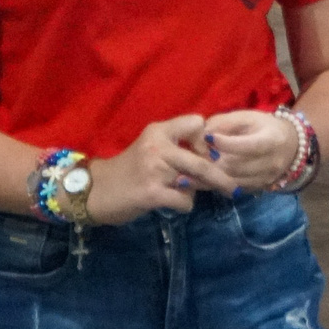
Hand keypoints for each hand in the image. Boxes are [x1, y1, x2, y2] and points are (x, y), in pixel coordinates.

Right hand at [89, 115, 235, 224]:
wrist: (96, 190)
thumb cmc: (127, 170)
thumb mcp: (150, 148)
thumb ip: (176, 147)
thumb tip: (212, 157)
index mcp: (158, 131)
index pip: (197, 123)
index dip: (208, 141)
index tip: (209, 155)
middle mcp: (158, 146)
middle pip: (204, 160)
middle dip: (222, 176)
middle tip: (232, 187)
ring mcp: (155, 169)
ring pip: (197, 181)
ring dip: (199, 191)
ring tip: (191, 194)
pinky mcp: (152, 192)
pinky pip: (185, 200)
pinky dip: (185, 205)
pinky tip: (175, 204)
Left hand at [205, 109, 301, 188]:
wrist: (292, 146)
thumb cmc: (266, 127)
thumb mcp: (248, 117)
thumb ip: (225, 122)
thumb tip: (203, 133)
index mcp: (272, 141)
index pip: (247, 146)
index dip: (225, 143)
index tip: (208, 137)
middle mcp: (271, 164)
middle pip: (237, 167)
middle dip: (214, 161)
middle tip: (198, 154)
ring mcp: (266, 180)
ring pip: (233, 182)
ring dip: (213, 174)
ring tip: (199, 166)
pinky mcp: (259, 189)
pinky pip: (234, 190)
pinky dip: (219, 184)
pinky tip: (208, 176)